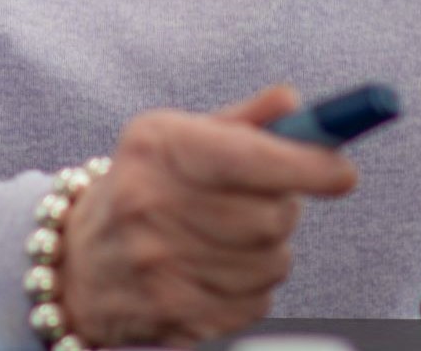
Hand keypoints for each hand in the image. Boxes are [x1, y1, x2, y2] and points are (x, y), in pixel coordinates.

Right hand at [56, 86, 359, 347]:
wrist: (78, 265)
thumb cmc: (145, 188)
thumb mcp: (176, 140)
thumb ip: (241, 122)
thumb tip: (296, 103)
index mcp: (157, 148)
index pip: (249, 157)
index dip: (307, 166)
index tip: (342, 173)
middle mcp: (151, 206)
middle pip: (271, 217)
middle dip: (282, 209)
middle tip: (262, 202)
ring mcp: (161, 267)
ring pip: (272, 264)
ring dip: (268, 252)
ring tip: (228, 240)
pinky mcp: (176, 317)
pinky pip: (257, 304)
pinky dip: (250, 290)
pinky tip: (215, 274)